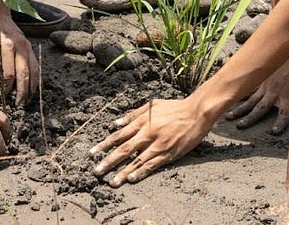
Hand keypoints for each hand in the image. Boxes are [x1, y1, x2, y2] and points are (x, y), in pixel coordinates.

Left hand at [0, 11, 37, 106]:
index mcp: (6, 47)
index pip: (9, 74)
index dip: (7, 88)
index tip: (2, 97)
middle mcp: (21, 47)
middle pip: (24, 75)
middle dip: (22, 92)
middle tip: (19, 106)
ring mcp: (28, 47)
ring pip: (34, 72)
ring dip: (31, 88)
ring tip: (27, 101)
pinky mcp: (31, 48)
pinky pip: (36, 66)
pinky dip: (36, 79)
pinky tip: (32, 88)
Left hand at [89, 97, 213, 186]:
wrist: (196, 112)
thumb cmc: (174, 107)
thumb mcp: (151, 105)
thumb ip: (132, 115)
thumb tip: (115, 123)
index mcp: (141, 122)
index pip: (118, 136)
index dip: (104, 145)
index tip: (91, 154)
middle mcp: (147, 134)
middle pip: (123, 150)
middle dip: (108, 162)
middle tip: (96, 172)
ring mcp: (158, 145)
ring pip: (136, 161)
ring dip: (122, 172)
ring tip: (112, 182)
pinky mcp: (168, 153)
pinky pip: (152, 165)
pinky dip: (141, 172)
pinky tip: (132, 179)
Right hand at [224, 51, 288, 133]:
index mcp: (288, 96)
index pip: (284, 115)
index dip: (279, 124)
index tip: (273, 131)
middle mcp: (274, 93)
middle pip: (260, 109)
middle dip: (250, 119)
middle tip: (239, 126)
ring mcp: (265, 85)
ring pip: (250, 100)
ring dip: (240, 109)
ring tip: (229, 117)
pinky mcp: (260, 78)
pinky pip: (249, 88)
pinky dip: (240, 94)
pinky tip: (231, 99)